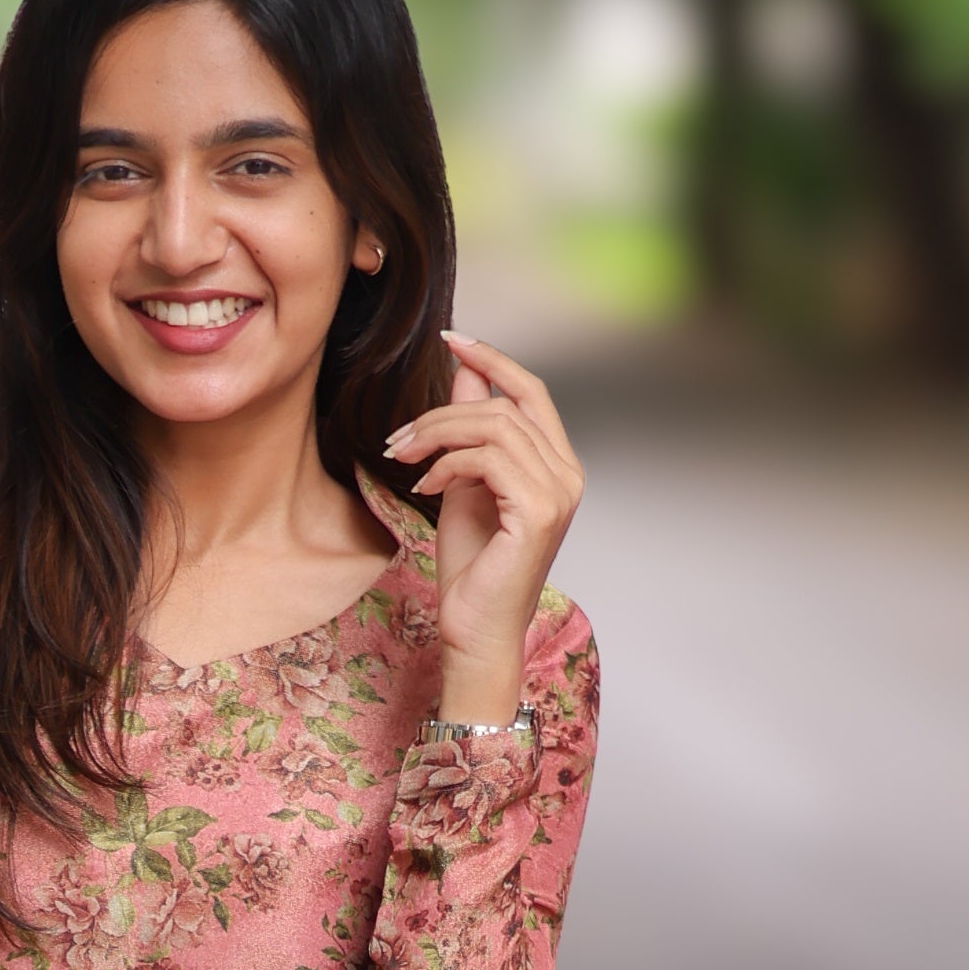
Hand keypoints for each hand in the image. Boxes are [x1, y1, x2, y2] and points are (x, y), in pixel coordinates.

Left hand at [381, 331, 583, 721]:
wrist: (475, 630)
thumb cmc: (472, 568)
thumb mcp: (463, 486)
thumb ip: (470, 434)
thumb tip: (467, 376)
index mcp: (556, 466)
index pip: (533, 392)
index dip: (495, 359)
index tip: (453, 339)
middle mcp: (567, 474)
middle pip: (506, 405)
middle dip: (445, 411)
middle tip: (400, 437)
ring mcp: (559, 492)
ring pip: (495, 426)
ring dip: (438, 434)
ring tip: (405, 458)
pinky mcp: (539, 511)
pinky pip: (488, 459)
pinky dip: (448, 464)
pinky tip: (425, 486)